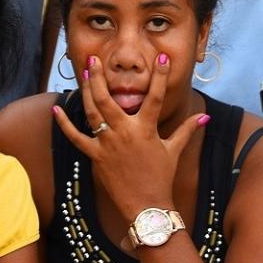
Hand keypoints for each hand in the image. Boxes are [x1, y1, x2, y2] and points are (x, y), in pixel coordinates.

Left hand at [51, 54, 205, 230]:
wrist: (146, 205)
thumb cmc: (161, 177)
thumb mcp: (173, 150)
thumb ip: (186, 130)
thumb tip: (205, 116)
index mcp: (146, 129)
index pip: (155, 97)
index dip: (160, 77)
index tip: (161, 58)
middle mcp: (125, 132)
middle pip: (109, 98)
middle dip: (99, 77)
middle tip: (94, 59)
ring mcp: (107, 143)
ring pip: (92, 112)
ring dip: (86, 91)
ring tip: (82, 73)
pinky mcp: (95, 156)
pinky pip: (76, 138)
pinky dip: (65, 124)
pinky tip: (57, 109)